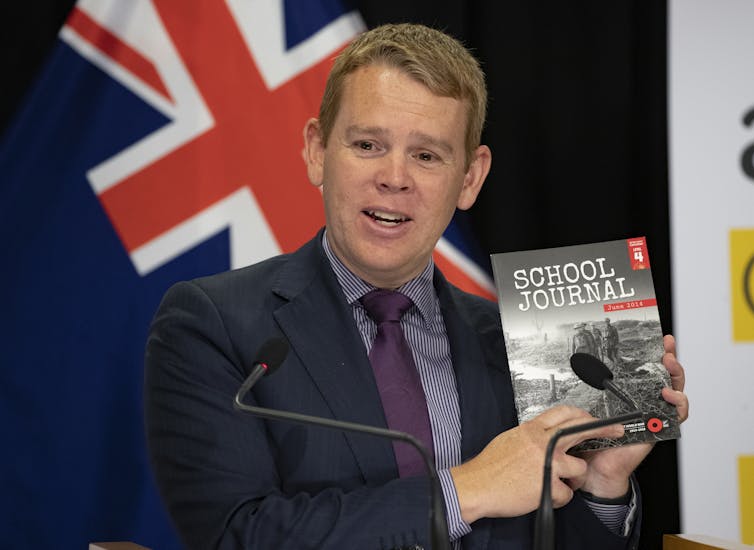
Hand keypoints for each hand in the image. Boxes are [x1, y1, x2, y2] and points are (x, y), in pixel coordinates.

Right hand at [451, 405, 623, 522]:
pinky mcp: (549, 486)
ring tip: (557, 481)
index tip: (595, 418)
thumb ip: (531, 435)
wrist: (477, 486)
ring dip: (572, 477)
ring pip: (579, 467)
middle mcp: (542, 443)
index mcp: (532, 430)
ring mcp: (547, 464)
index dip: (583, 414)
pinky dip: (559, 497)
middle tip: (615, 431)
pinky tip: (543, 495)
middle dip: (602, 429)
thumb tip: (544, 434)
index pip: (563, 412)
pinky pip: (567, 493)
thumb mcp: (510, 439)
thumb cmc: (490, 466)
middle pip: (580, 429)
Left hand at [568, 334, 689, 497]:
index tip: (654, 338)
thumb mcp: (585, 409)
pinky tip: (669, 395)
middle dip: (668, 357)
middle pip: (663, 376)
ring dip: (676, 375)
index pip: (641, 370)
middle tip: (666, 346)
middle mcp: (642, 403)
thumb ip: (585, 392)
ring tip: (669, 364)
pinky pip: (677, 416)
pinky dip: (678, 404)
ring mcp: (653, 415)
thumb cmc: (588, 440)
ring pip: (675, 391)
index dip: (650, 354)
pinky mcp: (659, 429)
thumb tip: (573, 367)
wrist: (593, 468)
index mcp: (625, 396)